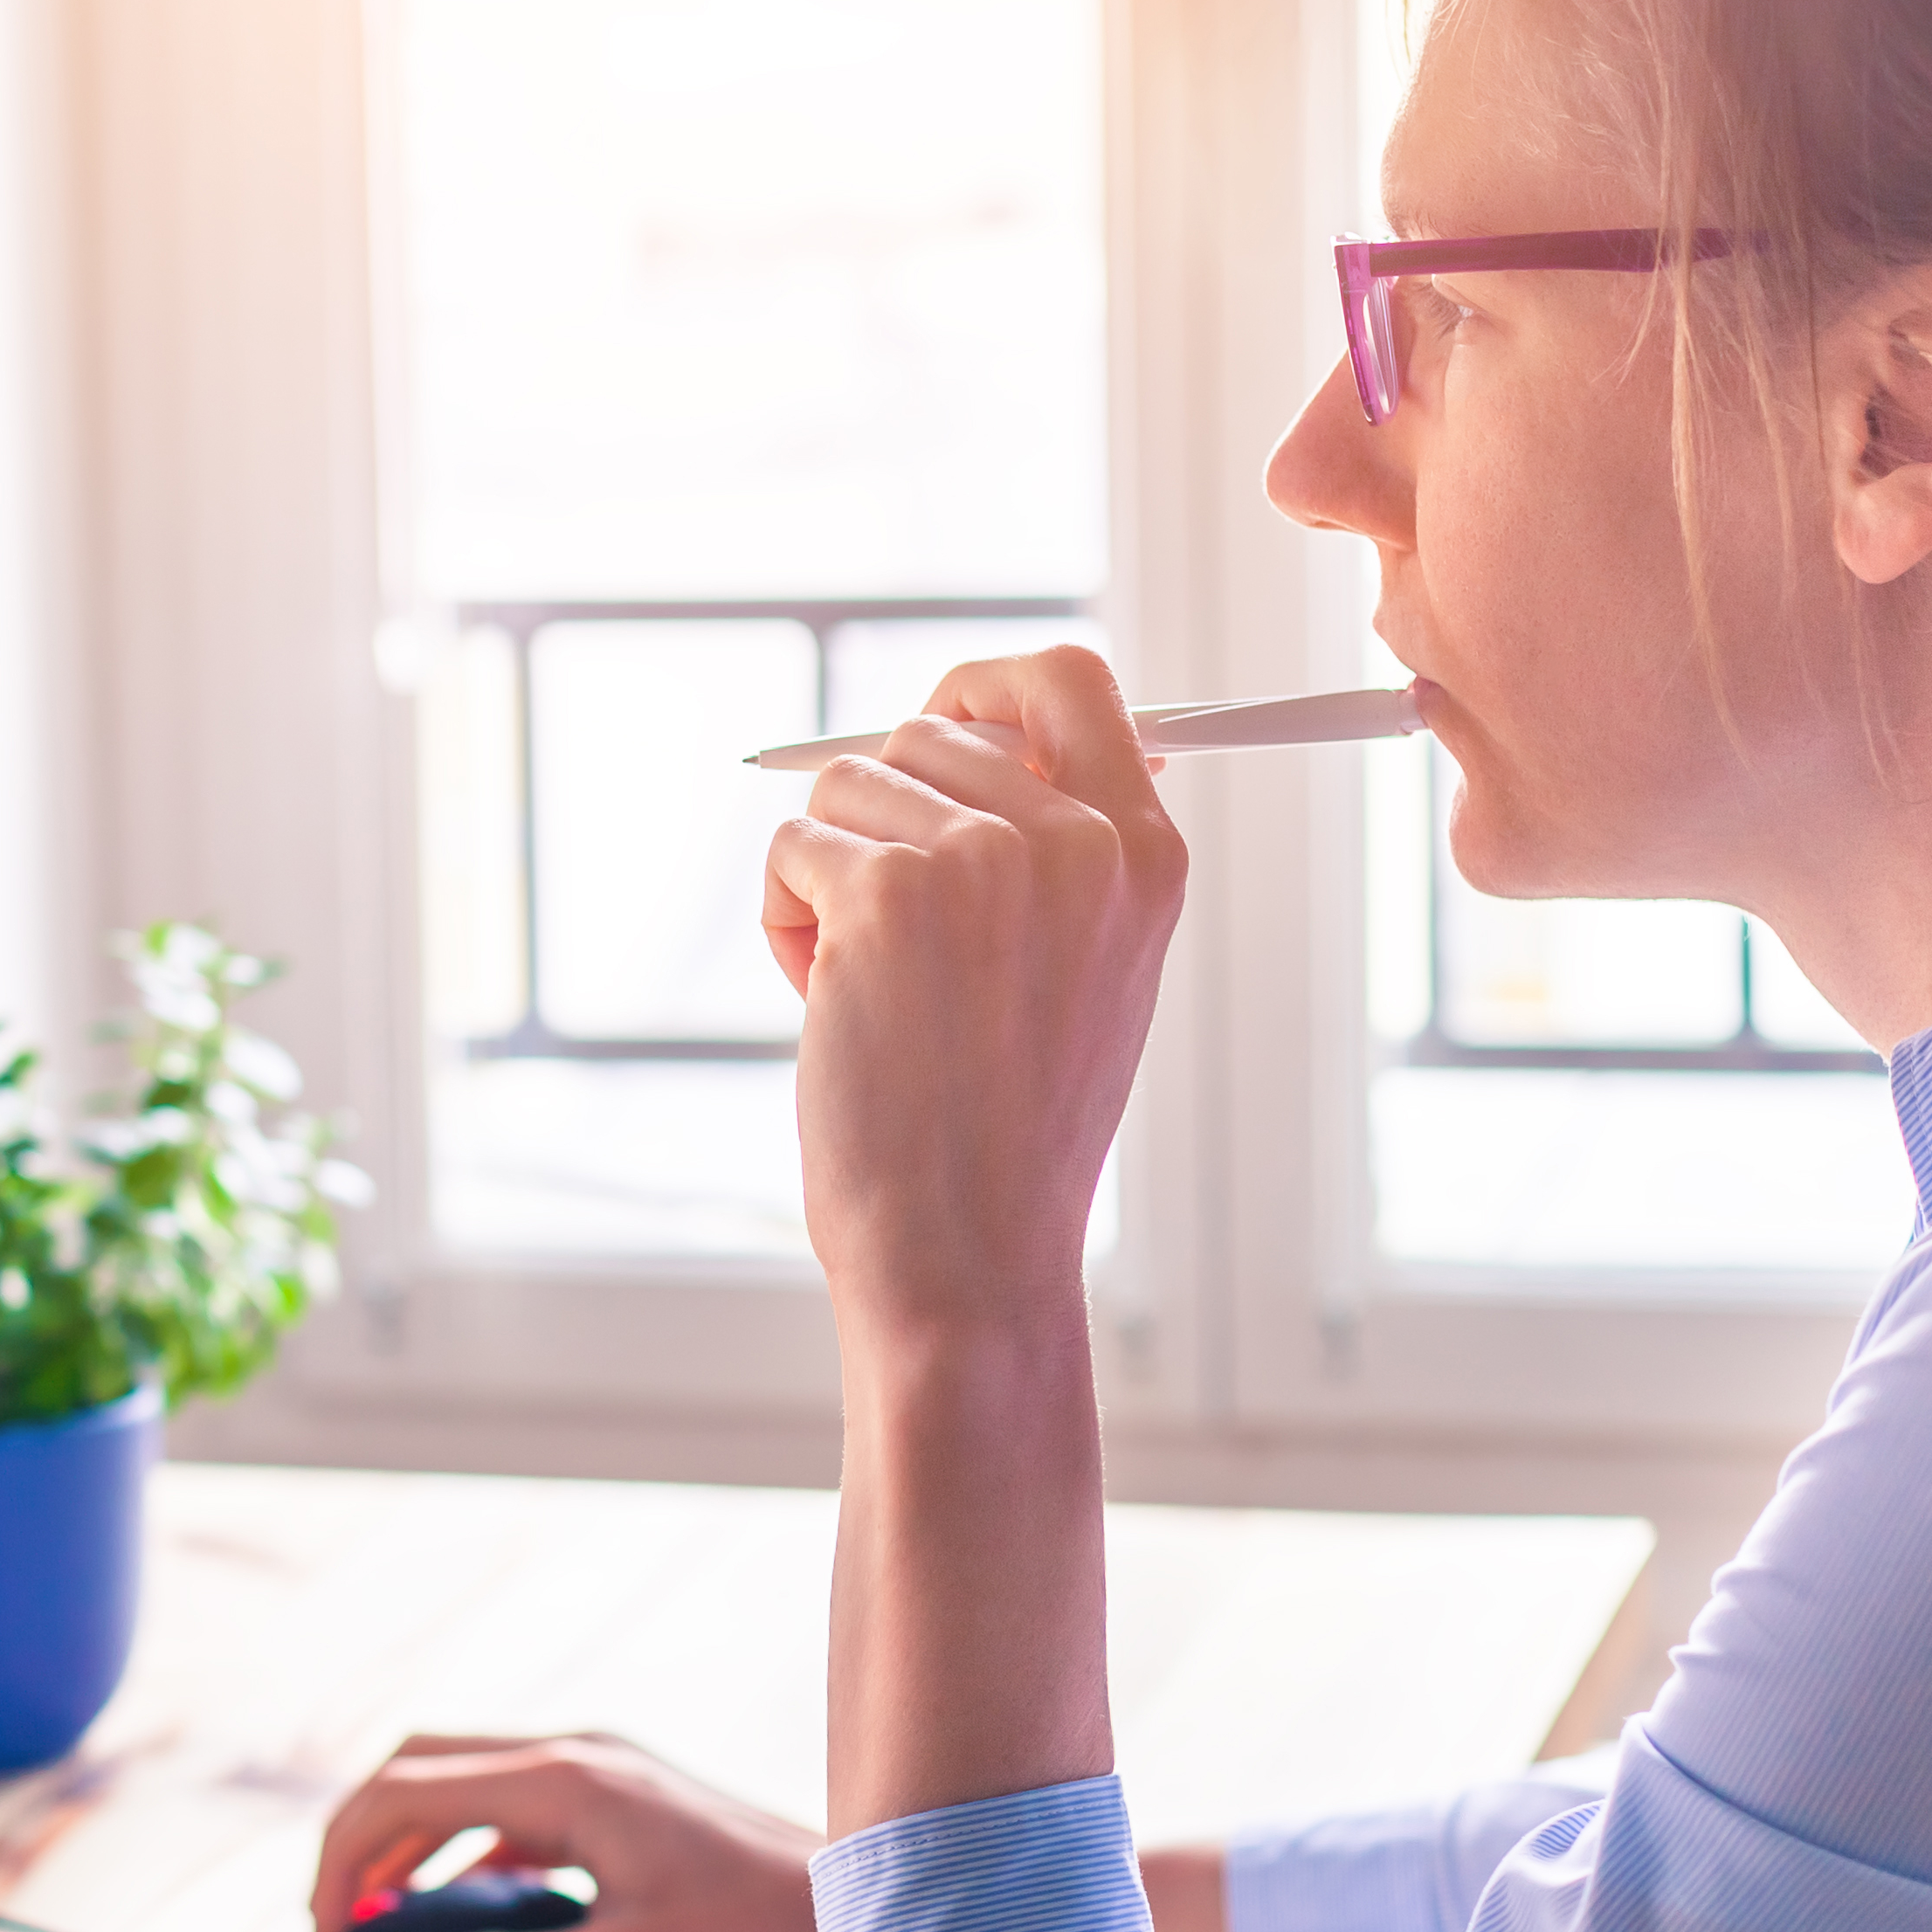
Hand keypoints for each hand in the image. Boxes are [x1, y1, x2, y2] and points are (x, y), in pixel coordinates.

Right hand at [306, 1734, 823, 1931]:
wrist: (854, 1905)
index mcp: (560, 1782)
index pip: (405, 1789)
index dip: (344, 1856)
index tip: (328, 1926)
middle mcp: (574, 1751)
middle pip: (424, 1765)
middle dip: (364, 1835)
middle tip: (337, 1914)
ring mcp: (601, 1763)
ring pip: (467, 1778)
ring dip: (415, 1840)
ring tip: (388, 1916)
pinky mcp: (622, 1790)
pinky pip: (515, 1801)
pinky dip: (470, 1845)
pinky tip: (473, 1906)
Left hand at [758, 646, 1187, 1339]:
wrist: (969, 1251)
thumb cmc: (1010, 1127)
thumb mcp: (1088, 969)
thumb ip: (1058, 846)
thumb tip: (981, 726)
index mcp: (1145, 854)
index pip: (1071, 681)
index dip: (985, 687)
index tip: (939, 719)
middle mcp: (1077, 840)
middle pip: (927, 732)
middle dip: (882, 820)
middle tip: (895, 942)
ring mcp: (984, 859)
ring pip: (845, 787)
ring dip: (829, 878)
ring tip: (872, 989)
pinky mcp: (886, 892)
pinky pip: (792, 847)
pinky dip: (786, 923)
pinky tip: (828, 1008)